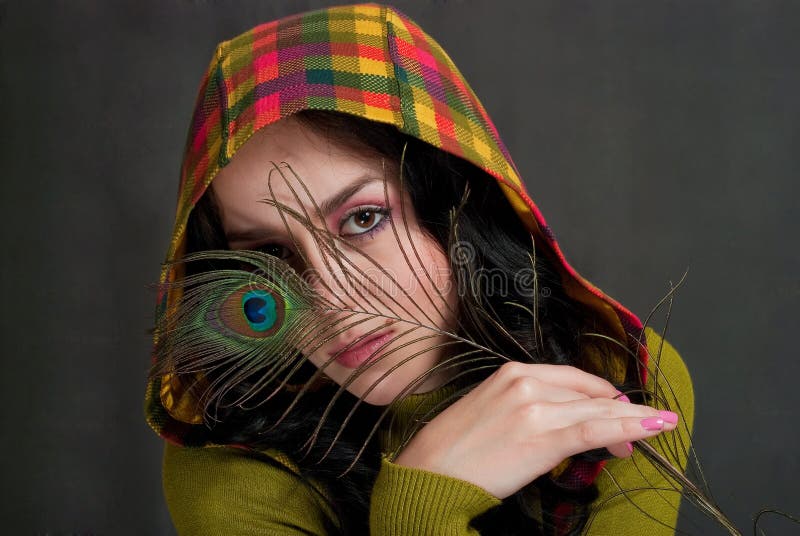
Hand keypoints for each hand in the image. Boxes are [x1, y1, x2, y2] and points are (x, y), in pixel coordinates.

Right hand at [393, 361, 677, 499]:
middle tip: (639, 430)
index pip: (572, 379)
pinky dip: (628, 428)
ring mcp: (537, 408)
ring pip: (598, 411)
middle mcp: (526, 383)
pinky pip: (595, 429)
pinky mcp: (544, 437)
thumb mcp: (490, 411)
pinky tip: (652, 429)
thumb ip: (526, 407)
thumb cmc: (455, 447)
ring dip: (633, 420)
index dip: (600, 395)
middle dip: (620, 412)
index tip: (616, 411)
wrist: (431, 471)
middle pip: (589, 394)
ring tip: (661, 426)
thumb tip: (560, 422)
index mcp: (511, 373)